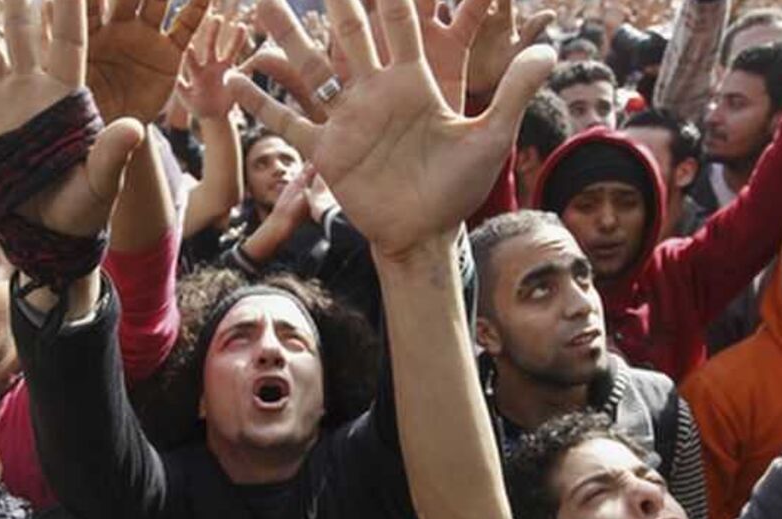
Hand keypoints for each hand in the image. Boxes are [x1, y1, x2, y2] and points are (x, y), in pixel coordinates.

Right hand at [0, 0, 143, 236]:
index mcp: (65, 97)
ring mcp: (0, 107)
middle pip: (21, 29)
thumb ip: (111, 155)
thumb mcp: (100, 183)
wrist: (47, 237)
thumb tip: (135, 130)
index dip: (67, 5)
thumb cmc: (83, 210)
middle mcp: (31, 92)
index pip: (67, 39)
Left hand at [87, 0, 210, 121]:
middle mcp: (116, 29)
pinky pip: (185, 28)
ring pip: (155, 3)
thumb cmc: (85, 113)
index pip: (88, 6)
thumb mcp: (76, 98)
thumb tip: (76, 71)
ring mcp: (144, 38)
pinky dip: (196, 10)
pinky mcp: (169, 53)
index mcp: (87, 35)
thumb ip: (74, 77)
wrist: (118, 132)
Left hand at [176, 15, 247, 119]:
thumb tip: (176, 79)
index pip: (192, 58)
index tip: (189, 47)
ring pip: (231, 52)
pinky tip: (257, 57)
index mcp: (196, 71)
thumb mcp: (186, 99)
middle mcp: (210, 66)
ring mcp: (225, 71)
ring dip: (236, 40)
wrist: (213, 115)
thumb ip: (180, 89)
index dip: (191, 54)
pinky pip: (245, 69)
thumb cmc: (197, 106)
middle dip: (212, 33)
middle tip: (216, 19)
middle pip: (211, 47)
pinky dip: (251, 64)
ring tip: (242, 26)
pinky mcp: (237, 78)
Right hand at [233, 0, 552, 258]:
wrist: (424, 232)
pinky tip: (231, 83)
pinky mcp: (326, 150)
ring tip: (259, 2)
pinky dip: (260, 104)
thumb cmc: (458, 187)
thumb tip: (550, 48)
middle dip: (335, 0)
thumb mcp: (490, 136)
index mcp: (413, 82)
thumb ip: (513, 91)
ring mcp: (346, 119)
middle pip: (348, 33)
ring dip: (283, 36)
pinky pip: (288, 122)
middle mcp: (375, 92)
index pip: (401, 22)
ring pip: (308, 69)